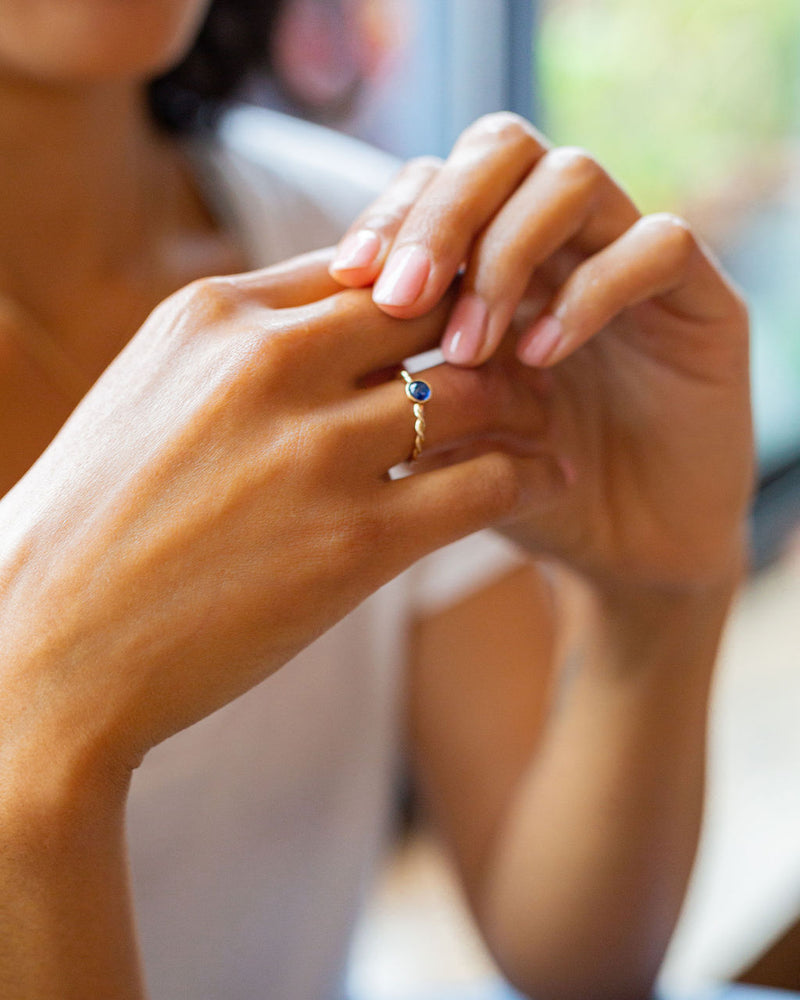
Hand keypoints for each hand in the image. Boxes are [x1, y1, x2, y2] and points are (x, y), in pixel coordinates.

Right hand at [0, 251, 530, 776]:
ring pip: (472, 392)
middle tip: (532, 359)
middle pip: (433, 309)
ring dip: (524, 404)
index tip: (463, 319)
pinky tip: (548, 481)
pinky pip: (483, 484)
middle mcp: (269, 365)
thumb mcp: (150, 397)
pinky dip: (529, 476)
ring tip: (546, 425)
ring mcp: (314, 452)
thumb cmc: (93, 527)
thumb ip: (237, 354)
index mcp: (214, 316)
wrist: (47, 645)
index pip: (365, 265)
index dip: (429, 287)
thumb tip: (322, 333)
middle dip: (492, 328)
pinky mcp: (355, 544)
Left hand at [330, 114, 752, 594]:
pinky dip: (592, 292)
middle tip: (402, 297)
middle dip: (442, 216)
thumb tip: (303, 342)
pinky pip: (657, 245)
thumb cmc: (514, 497)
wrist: (619, 550)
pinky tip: (542, 357)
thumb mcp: (436, 442)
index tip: (350, 279)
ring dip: (507, 255)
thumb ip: (389, 384)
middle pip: (501, 147)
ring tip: (469, 348)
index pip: (437, 178)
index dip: (392, 215)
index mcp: (493, 257)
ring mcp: (629, 261)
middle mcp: (562, 242)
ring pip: (573, 178)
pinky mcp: (699, 299)